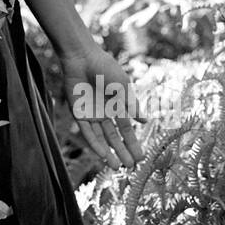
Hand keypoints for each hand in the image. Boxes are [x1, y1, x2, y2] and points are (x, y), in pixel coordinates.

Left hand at [57, 42, 145, 169]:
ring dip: (109, 152)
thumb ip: (132, 104)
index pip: (126, 129)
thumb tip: (145, 121)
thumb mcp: (123, 87)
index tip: (141, 157)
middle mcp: (105, 113)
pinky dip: (95, 143)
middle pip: (115, 137)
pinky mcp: (79, 113)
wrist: (83, 58)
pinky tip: (103, 154)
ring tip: (118, 167)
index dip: (133, 143)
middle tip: (132, 167)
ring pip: (101, 138)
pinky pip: (87, 132)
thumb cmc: (105, 68)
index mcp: (117, 106)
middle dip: (123, 151)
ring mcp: (92, 114)